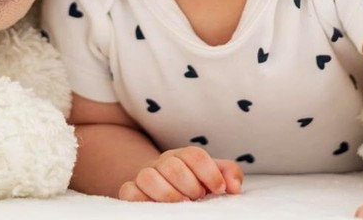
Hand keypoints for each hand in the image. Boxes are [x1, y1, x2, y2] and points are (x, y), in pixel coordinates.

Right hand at [118, 146, 242, 201]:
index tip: (219, 190)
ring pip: (148, 177)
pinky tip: (157, 208)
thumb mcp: (211, 174)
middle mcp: (162, 162)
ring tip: (181, 204)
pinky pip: (128, 192)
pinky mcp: (130, 190)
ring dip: (167, 194)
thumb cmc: (191, 181)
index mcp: (183, 156)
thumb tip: (234, 187)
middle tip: (197, 197)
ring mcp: (144, 175)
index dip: (210, 173)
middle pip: (172, 165)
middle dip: (189, 184)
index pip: (195, 155)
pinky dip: (141, 200)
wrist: (161, 181)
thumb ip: (228, 173)